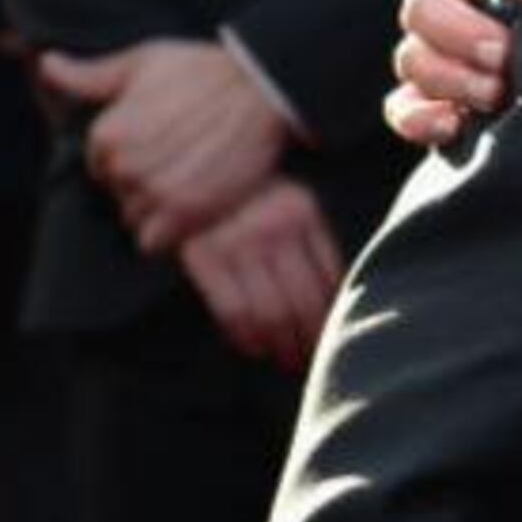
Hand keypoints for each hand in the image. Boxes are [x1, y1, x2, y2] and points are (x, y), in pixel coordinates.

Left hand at [37, 38, 290, 254]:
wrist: (264, 87)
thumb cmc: (203, 69)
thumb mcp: (143, 62)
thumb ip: (89, 75)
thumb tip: (46, 63)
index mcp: (106, 134)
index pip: (101, 166)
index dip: (132, 156)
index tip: (162, 142)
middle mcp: (124, 166)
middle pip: (119, 193)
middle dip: (143, 182)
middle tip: (181, 160)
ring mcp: (155, 192)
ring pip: (135, 218)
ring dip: (157, 208)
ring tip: (190, 180)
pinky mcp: (186, 213)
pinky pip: (154, 242)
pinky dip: (169, 231)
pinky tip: (192, 204)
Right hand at [177, 175, 344, 372]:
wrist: (186, 161)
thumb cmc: (246, 190)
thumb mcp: (288, 199)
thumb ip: (309, 236)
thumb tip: (333, 291)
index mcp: (303, 212)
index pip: (330, 276)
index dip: (333, 312)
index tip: (335, 334)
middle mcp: (276, 229)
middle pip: (303, 301)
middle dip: (310, 338)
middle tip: (314, 358)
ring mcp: (240, 243)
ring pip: (271, 311)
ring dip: (282, 344)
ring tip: (288, 360)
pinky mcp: (205, 256)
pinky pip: (232, 309)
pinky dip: (246, 336)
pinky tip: (255, 348)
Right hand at [382, 0, 521, 145]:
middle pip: (424, 3)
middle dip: (462, 31)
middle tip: (508, 54)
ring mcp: (444, 44)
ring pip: (412, 55)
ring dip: (448, 76)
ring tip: (499, 92)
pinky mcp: (440, 96)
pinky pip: (403, 106)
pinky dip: (420, 116)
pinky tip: (454, 125)